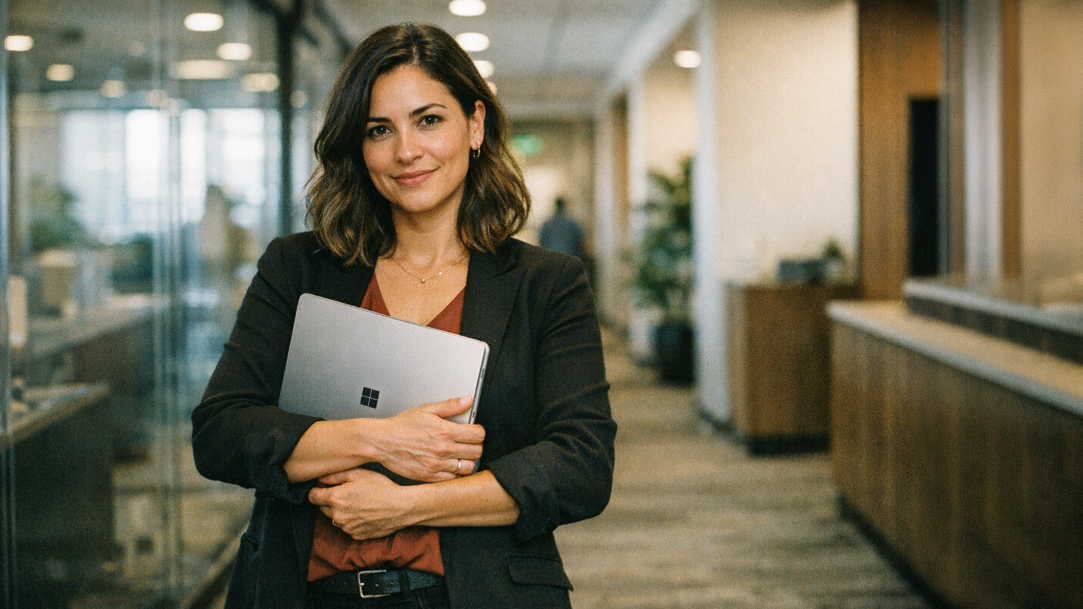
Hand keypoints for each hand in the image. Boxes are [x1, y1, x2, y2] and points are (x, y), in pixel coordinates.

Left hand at [309, 468, 409, 539]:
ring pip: (335, 519)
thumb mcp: (359, 474)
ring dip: (341, 512)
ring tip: (358, 504)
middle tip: (346, 494)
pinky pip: (347, 528)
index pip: (312, 497)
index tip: (323, 488)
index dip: (317, 491)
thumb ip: (335, 476)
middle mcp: (338, 516)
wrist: (401, 507)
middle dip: (330, 502)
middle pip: (322, 509)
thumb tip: (320, 478)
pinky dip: (352, 521)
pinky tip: (364, 513)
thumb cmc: (382, 487)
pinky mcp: (356, 536)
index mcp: (335, 499)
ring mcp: (347, 528)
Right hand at [368, 396, 483, 481]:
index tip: (475, 431)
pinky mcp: (430, 477)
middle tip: (468, 443)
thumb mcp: (426, 410)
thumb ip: (450, 406)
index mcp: (445, 431)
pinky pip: (453, 479)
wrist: (382, 442)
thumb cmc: (401, 426)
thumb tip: (467, 400)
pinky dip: (455, 473)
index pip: (478, 435)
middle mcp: (443, 449)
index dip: (479, 432)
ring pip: (468, 468)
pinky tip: (449, 465)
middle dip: (476, 446)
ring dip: (467, 461)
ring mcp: (437, 465)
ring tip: (460, 455)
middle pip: (477, 452)